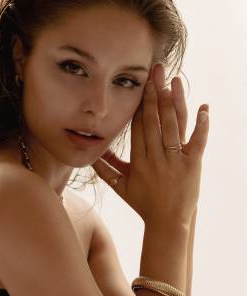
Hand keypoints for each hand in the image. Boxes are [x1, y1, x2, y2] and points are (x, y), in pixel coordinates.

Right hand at [91, 63, 208, 226]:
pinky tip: (205, 108)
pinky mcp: (192, 165)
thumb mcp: (120, 187)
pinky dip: (202, 125)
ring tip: (173, 81)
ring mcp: (175, 161)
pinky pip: (198, 142)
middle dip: (154, 95)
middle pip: (154, 121)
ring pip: (173, 127)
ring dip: (174, 102)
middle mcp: (156, 158)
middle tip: (154, 72)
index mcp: (139, 161)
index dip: (140, 105)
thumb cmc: (144, 204)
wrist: (167, 223)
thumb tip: (90, 154)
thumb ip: (105, 169)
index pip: (138, 127)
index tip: (139, 85)